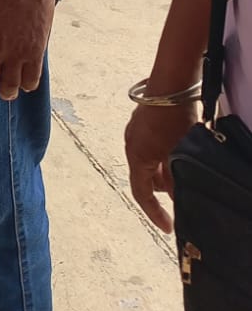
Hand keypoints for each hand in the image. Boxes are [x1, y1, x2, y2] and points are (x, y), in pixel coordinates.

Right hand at [124, 102, 196, 231]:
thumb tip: (176, 199)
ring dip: (161, 172)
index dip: (154, 213)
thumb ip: (175, 180)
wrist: (170, 83)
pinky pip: (148, 147)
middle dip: (161, 190)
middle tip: (178, 197)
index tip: (167, 226)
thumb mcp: (177, 154)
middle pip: (144, 178)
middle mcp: (130, 144)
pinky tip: (175, 152)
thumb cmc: (172, 117)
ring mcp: (134, 131)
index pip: (142, 194)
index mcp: (136, 156)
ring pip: (147, 162)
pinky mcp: (141, 120)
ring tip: (179, 173)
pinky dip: (160, 157)